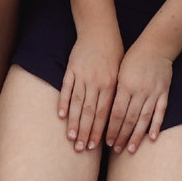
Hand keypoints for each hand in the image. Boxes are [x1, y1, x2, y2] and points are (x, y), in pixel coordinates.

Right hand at [58, 31, 122, 152]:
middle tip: (81, 149)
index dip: (98, 130)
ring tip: (71, 138)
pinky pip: (66, 88)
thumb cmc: (114, 54)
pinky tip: (61, 115)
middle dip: (85, 132)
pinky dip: (63, 102)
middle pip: (89, 112)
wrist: (100, 32)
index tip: (95, 146)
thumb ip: (115, 94)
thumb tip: (113, 119)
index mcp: (110, 84)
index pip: (103, 113)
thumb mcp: (120, 74)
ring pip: (77, 103)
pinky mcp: (71, 69)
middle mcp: (95, 82)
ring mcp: (82, 75)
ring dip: (74, 122)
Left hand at [103, 42, 170, 153]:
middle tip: (115, 150)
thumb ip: (111, 91)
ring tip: (131, 150)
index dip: (110, 129)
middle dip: (121, 136)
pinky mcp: (164, 93)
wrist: (155, 46)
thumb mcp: (117, 71)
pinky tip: (152, 139)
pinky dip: (156, 126)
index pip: (115, 113)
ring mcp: (153, 92)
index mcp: (124, 85)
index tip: (104, 142)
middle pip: (128, 119)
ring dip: (136, 136)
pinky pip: (160, 112)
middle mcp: (138, 90)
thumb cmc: (131, 58)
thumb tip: (99, 112)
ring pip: (143, 119)